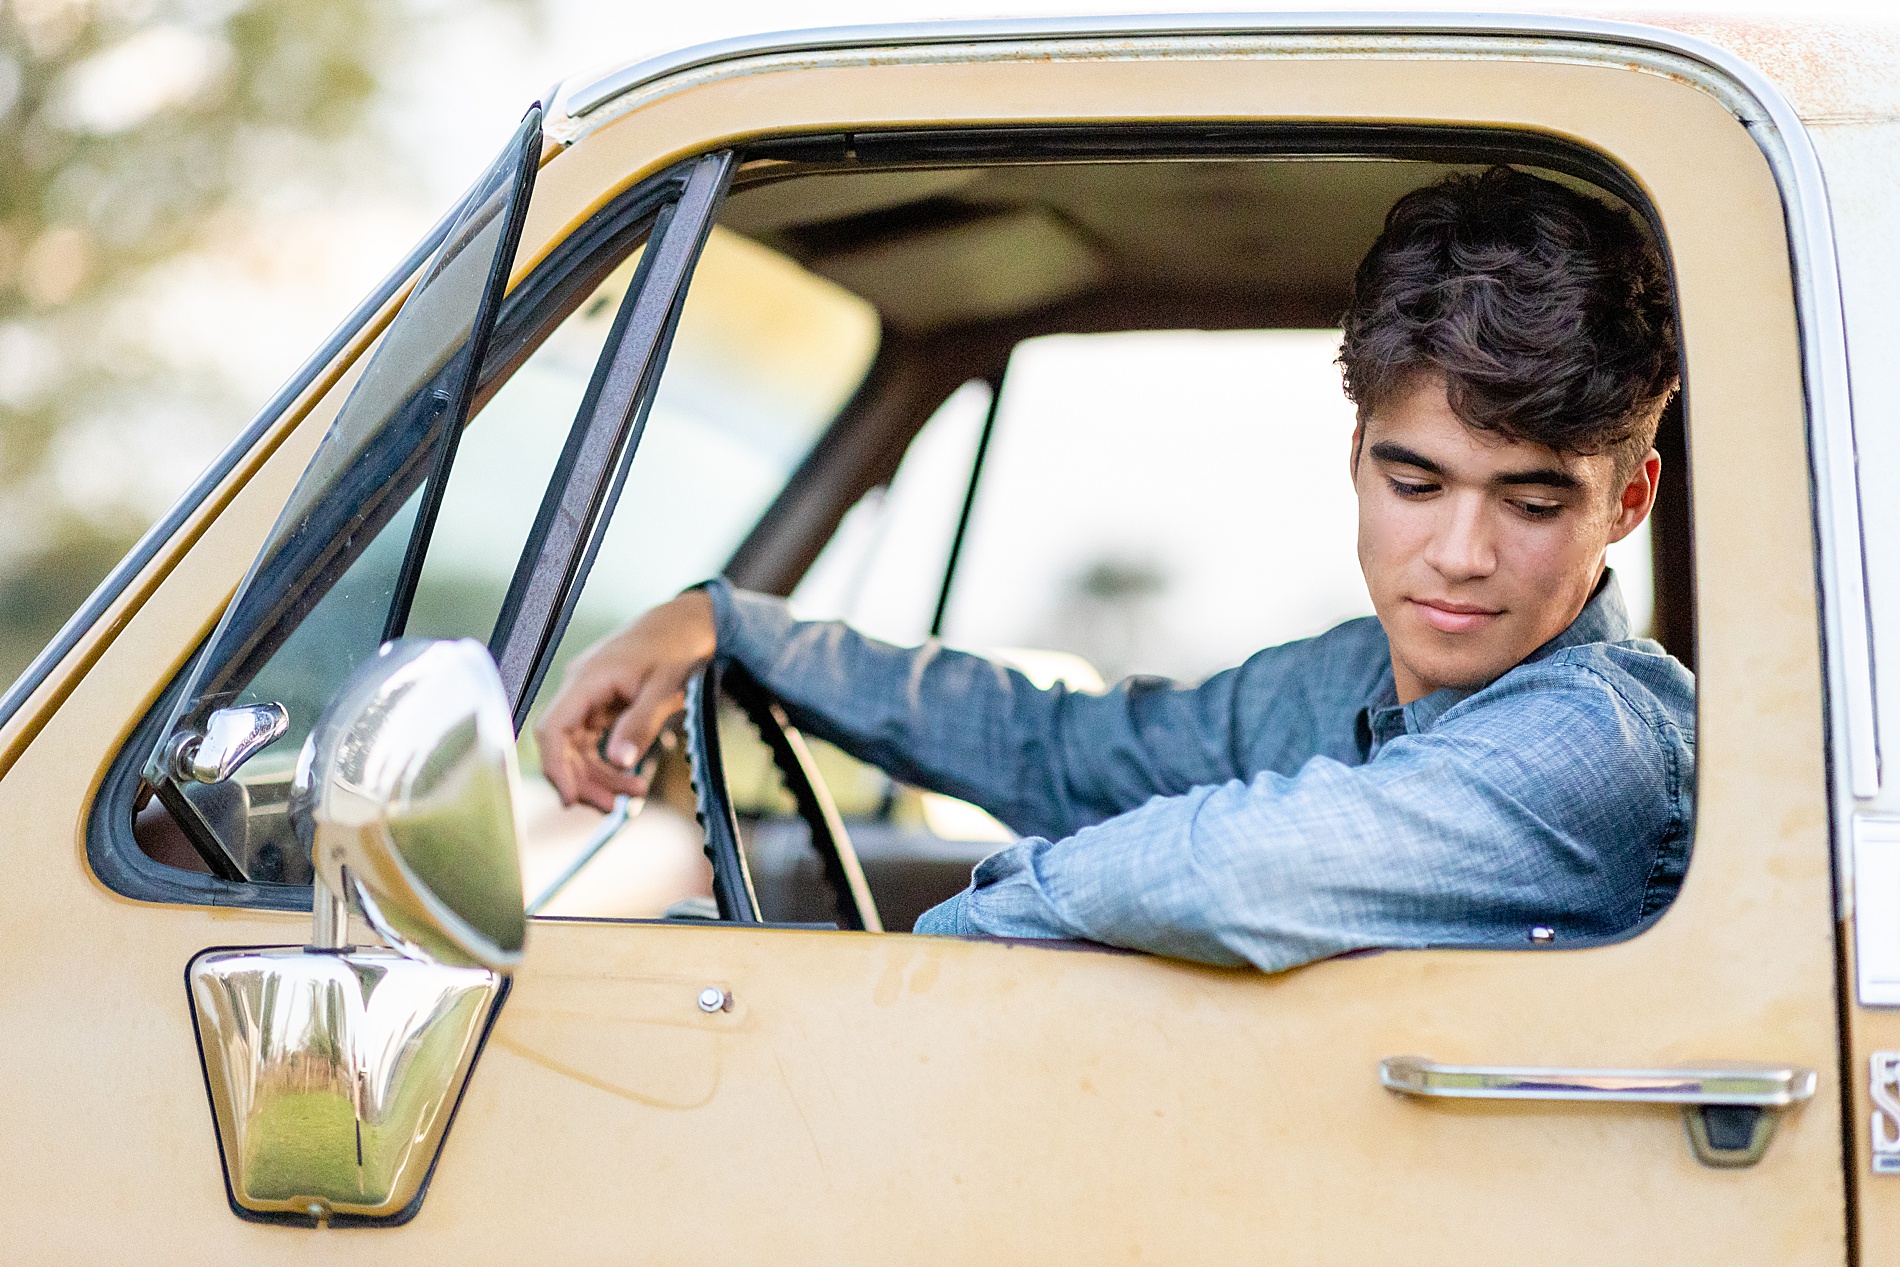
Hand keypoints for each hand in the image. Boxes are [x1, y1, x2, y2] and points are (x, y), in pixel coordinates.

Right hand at [534, 590, 715, 810]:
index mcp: (587, 679)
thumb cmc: (677, 648)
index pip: (552, 728)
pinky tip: (628, 778)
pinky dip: (607, 764)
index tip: (570, 798)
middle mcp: (579, 689)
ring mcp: (587, 698)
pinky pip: (592, 743)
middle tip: (614, 805)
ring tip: (633, 793)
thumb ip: (641, 723)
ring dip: (599, 777)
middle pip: (563, 746)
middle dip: (584, 780)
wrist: (685, 624)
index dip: (554, 766)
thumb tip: (618, 762)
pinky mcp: (599, 707)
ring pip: (577, 749)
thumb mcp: (666, 687)